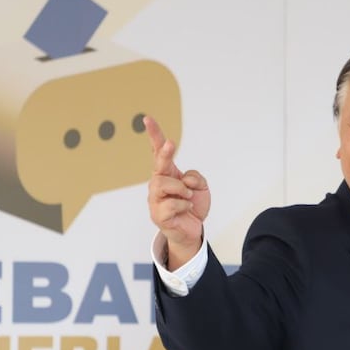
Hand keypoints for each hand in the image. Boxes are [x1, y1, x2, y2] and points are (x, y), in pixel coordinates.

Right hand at [146, 116, 211, 268]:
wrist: (192, 229)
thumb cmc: (193, 204)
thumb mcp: (201, 187)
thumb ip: (195, 178)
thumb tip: (184, 180)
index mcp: (168, 173)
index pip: (158, 152)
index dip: (154, 135)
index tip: (147, 119)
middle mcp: (158, 184)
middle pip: (158, 165)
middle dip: (165, 153)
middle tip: (172, 143)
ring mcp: (155, 199)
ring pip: (163, 184)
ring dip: (181, 190)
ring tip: (188, 197)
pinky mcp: (158, 215)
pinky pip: (171, 205)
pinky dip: (184, 205)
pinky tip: (185, 209)